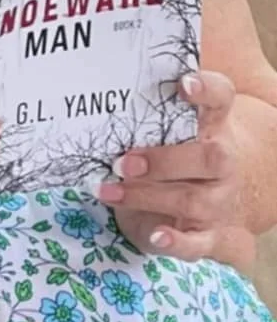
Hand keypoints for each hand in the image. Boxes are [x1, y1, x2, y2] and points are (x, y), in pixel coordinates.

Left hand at [99, 69, 256, 274]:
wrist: (224, 196)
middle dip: (164, 160)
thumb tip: (98, 77)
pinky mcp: (212, 235)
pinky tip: (156, 235)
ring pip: (193, 200)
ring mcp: (220, 200)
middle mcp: (223, 163)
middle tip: (124, 161)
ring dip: (148, 196)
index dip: (207, 90)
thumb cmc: (183, 151)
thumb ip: (153, 109)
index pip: (221, 100)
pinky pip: (200, 244)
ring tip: (109, 191)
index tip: (183, 83)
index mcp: (215, 127)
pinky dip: (178, 243)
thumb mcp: (178, 128)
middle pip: (210, 158)